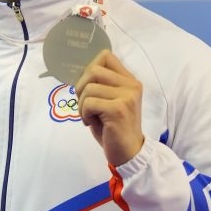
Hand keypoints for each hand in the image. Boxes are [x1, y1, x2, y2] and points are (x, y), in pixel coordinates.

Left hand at [75, 50, 144, 166]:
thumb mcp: (109, 101)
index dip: (89, 69)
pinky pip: (88, 103)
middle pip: (93, 70)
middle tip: (84, 105)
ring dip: (82, 105)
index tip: (88, 87)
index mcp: (130, 81)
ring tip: (90, 117)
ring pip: (88, 88)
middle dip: (81, 87)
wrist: (128, 153)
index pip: (105, 56)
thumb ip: (100, 85)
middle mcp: (131, 85)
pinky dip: (84, 114)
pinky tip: (92, 123)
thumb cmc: (114, 129)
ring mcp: (126, 96)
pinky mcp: (118, 109)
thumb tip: (79, 73)